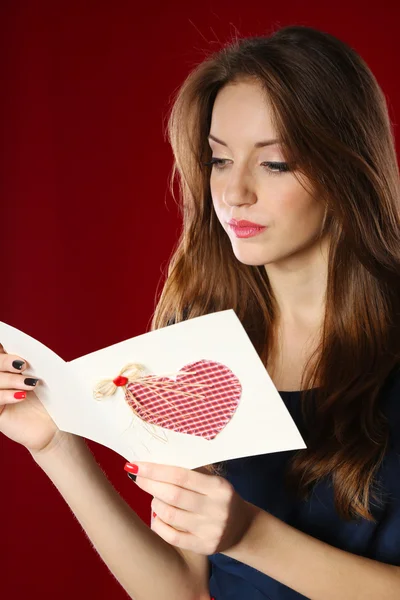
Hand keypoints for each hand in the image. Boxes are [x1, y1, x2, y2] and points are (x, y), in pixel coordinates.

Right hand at [0, 343, 58, 452]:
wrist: (57, 426)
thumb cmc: (53, 398)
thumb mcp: (47, 376)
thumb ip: (36, 361)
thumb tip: (30, 350)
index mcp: (9, 366)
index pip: (0, 350)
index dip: (1, 344)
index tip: (4, 343)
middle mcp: (0, 379)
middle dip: (4, 361)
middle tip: (23, 364)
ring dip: (11, 379)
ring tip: (31, 383)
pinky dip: (6, 395)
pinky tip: (22, 396)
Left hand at [126, 461, 257, 554]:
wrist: (242, 529)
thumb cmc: (220, 498)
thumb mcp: (214, 481)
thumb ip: (191, 472)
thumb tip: (155, 462)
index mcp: (219, 487)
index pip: (181, 475)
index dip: (156, 470)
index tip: (137, 465)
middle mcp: (216, 509)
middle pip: (173, 495)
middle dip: (150, 484)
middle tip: (138, 478)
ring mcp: (210, 530)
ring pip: (170, 515)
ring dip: (155, 503)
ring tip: (155, 497)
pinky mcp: (203, 547)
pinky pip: (172, 536)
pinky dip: (158, 524)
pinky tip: (157, 516)